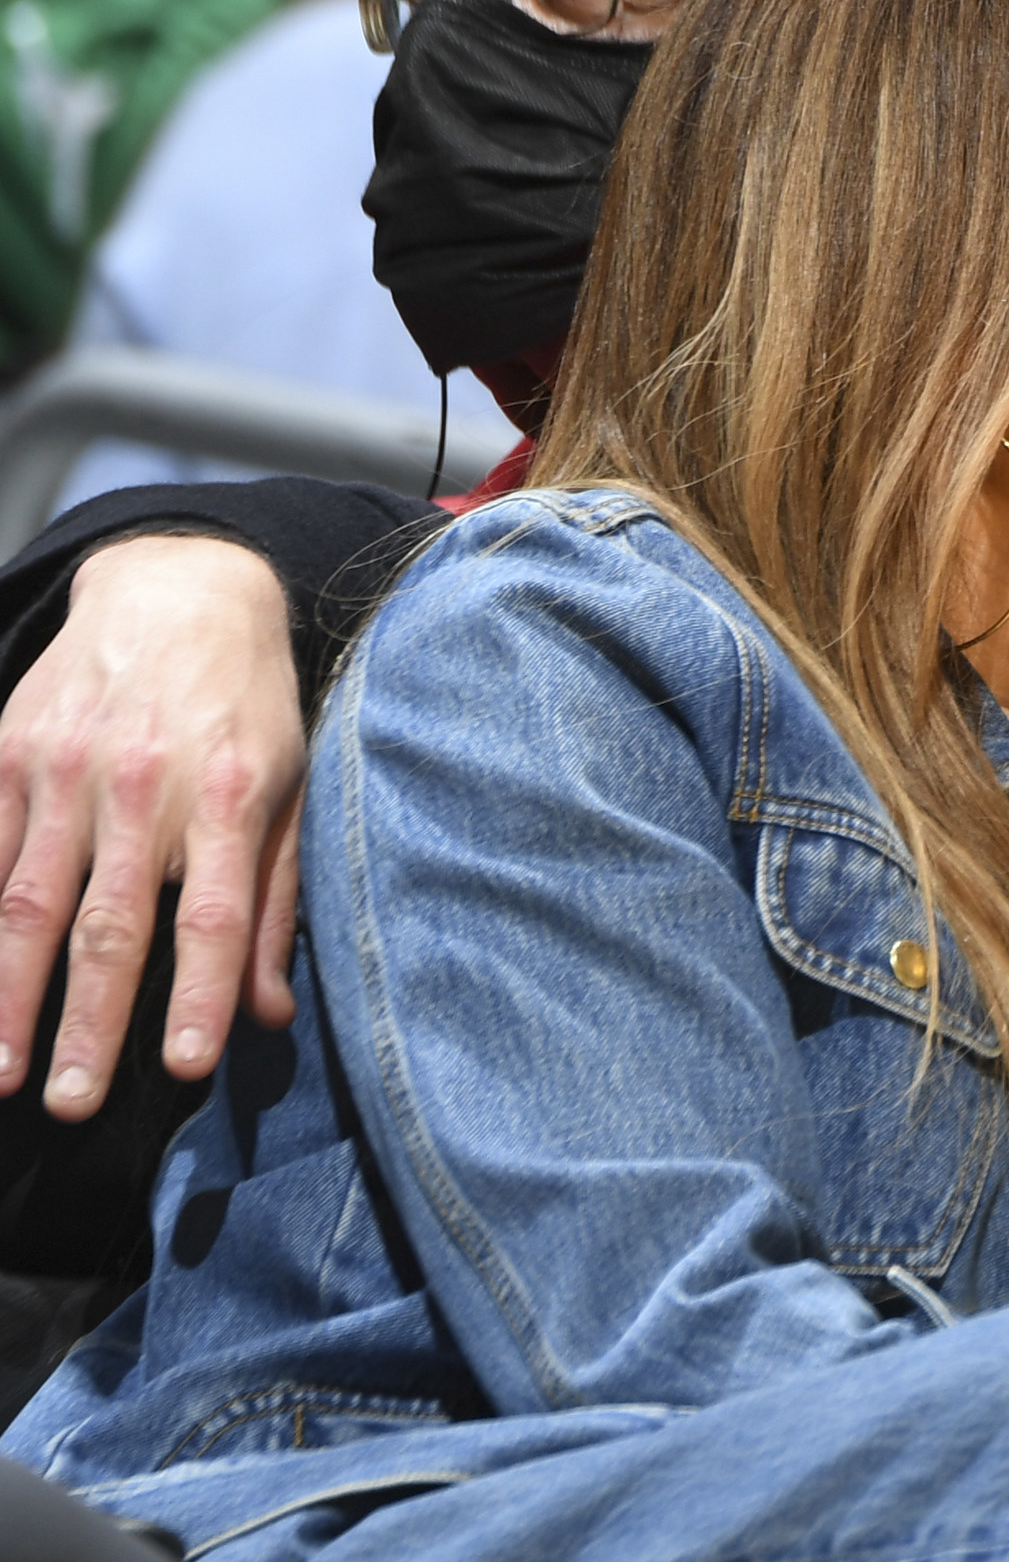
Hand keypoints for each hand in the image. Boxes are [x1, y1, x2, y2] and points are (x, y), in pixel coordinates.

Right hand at [0, 536, 306, 1118]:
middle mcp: (143, 787)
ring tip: (0, 1070)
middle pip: (109, 924)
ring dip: (7, 995)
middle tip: (71, 1103)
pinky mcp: (8, 755)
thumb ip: (281, 897)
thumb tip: (270, 1012)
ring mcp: (64, 772)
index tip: (191, 1064)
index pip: (215, 913)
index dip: (202, 992)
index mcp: (228, 793)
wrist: (180, 588)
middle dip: (87, 1021)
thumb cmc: (250, 704)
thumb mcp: (296, 784)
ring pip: (24, 900)